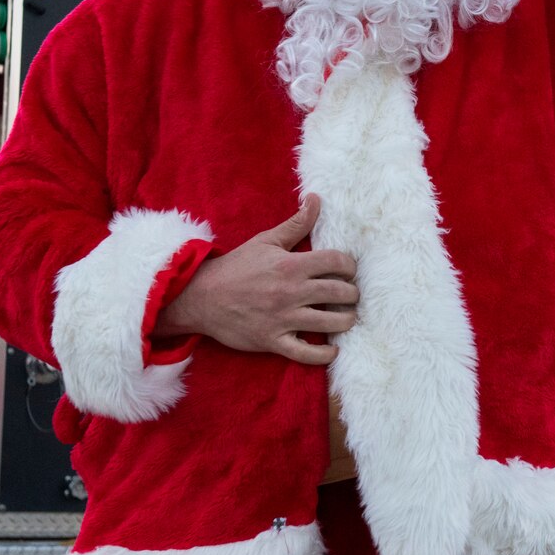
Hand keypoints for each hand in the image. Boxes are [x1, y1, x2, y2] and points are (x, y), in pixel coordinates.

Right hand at [153, 195, 357, 366]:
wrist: (202, 297)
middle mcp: (291, 292)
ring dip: (346, 320)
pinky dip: (324, 355)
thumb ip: (295, 224)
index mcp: (291, 265)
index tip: (348, 270)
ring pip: (332, 323)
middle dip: (352, 294)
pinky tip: (332, 350)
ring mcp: (283, 319)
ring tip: (346, 317)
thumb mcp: (265, 241)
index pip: (337, 262)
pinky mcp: (274, 341)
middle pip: (340, 293)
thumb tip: (315, 199)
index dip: (349, 266)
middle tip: (350, 295)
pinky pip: (307, 354)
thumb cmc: (236, 268)